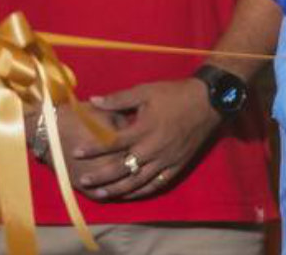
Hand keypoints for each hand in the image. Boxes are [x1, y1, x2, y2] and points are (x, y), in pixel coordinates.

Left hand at [76, 79, 220, 200]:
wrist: (208, 102)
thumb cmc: (174, 94)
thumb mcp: (145, 91)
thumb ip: (119, 99)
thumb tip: (94, 100)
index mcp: (144, 129)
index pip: (113, 143)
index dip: (93, 149)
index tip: (76, 153)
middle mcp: (154, 149)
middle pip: (122, 168)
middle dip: (101, 176)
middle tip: (83, 181)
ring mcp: (166, 160)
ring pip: (138, 181)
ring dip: (118, 189)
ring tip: (101, 193)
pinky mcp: (177, 165)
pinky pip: (157, 184)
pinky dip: (141, 191)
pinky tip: (130, 194)